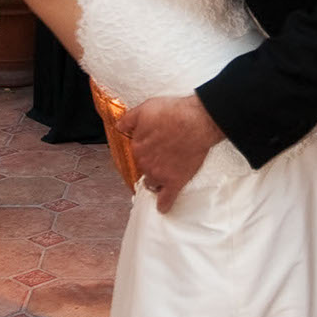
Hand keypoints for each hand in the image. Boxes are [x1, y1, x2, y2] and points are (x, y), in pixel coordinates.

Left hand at [122, 92, 221, 211]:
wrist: (197, 122)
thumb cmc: (173, 113)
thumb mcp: (145, 109)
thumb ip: (128, 120)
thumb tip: (119, 126)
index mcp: (137, 146)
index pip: (135, 152)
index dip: (145, 148)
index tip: (152, 145)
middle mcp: (146, 163)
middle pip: (144, 167)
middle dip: (151, 163)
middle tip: (162, 156)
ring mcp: (160, 174)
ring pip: (152, 182)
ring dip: (155, 181)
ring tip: (162, 177)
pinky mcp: (176, 181)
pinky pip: (167, 198)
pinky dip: (164, 204)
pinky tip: (163, 208)